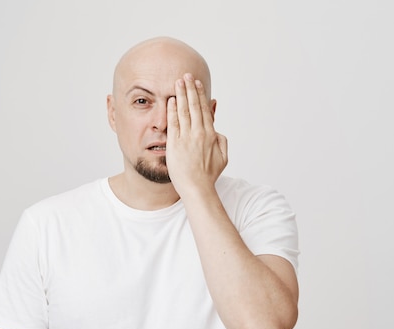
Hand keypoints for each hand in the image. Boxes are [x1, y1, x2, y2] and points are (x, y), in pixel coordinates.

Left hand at [166, 73, 227, 198]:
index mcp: (211, 135)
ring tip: (178, 82)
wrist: (197, 188)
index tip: (197, 84)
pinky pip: (173, 123)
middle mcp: (199, 133)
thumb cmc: (209, 176)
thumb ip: (222, 142)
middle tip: (186, 75)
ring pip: (183, 111)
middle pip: (194, 106)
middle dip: (190, 89)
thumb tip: (218, 131)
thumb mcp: (223, 158)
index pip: (204, 110)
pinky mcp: (175, 144)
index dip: (200, 95)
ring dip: (180, 95)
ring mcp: (186, 138)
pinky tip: (170, 100)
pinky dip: (172, 110)